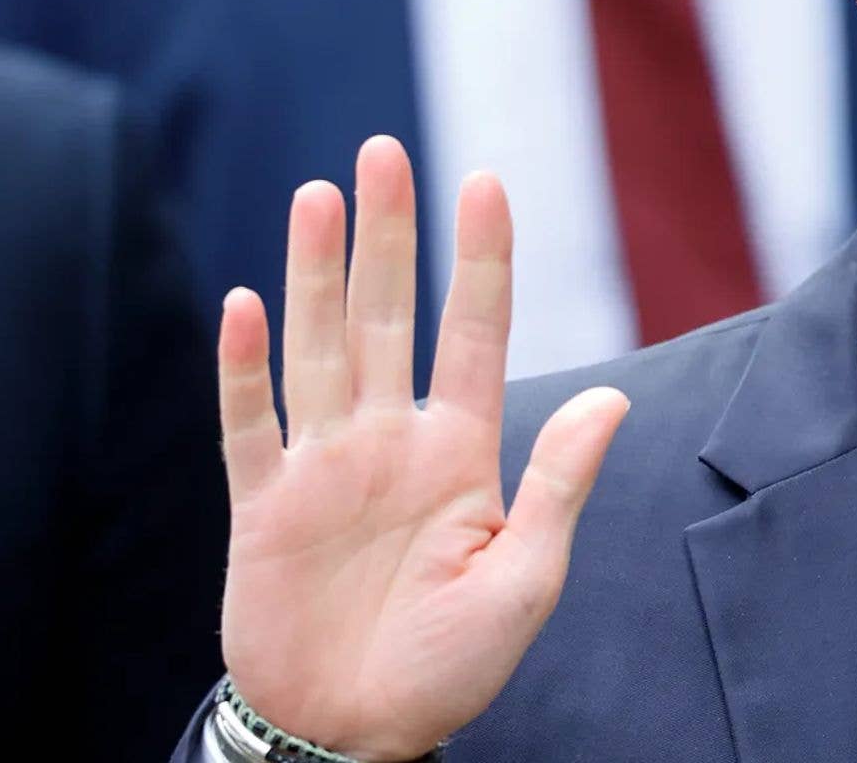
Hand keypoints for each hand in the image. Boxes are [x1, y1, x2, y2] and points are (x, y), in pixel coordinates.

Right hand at [216, 136, 628, 759]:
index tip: (485, 181)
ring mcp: (325, 468)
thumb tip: (612, 397)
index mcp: (462, 450)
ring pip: (320, 348)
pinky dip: (244, 369)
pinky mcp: (264, 508)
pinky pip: (249, 426)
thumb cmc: (454, 663)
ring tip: (319, 196)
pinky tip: (244, 305)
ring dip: (316, 274)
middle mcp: (391, 441)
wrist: (360, 732)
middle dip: (389, 236)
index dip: (480, 259)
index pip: (474, 332)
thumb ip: (558, 484)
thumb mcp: (526, 578)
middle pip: (390, 317)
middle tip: (384, 151)